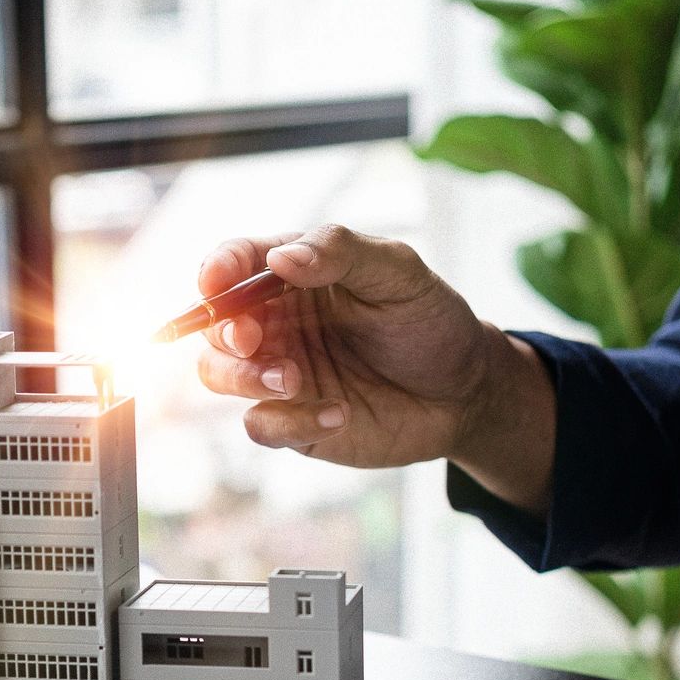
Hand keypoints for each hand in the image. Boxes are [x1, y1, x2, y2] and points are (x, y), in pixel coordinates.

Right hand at [193, 226, 558, 509]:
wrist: (466, 393)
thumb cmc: (429, 321)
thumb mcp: (398, 272)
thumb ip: (341, 253)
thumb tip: (281, 257)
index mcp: (292, 275)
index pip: (235, 263)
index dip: (217, 269)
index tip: (216, 282)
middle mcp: (276, 323)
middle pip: (214, 325)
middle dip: (224, 332)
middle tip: (255, 341)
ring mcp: (281, 374)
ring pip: (218, 375)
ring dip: (243, 378)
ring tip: (294, 380)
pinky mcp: (294, 423)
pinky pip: (260, 426)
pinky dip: (286, 422)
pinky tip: (338, 413)